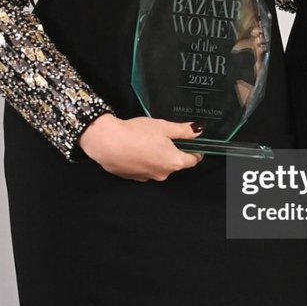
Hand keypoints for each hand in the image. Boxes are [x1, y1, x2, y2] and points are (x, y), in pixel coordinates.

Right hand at [78, 113, 204, 181]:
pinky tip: (136, 149)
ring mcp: (147, 178)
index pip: (193, 160)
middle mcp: (163, 174)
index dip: (195, 151)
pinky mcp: (133, 178)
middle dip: (174, 152)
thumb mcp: (163, 127)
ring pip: (159, 167)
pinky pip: (144, 169)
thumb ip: (183, 130)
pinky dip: (144, 161)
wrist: (107, 142)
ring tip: (149, 141)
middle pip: (175, 164)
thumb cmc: (138, 133)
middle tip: (166, 137)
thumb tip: (199, 130)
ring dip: (158, 157)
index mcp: (174, 162)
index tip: (193, 143)